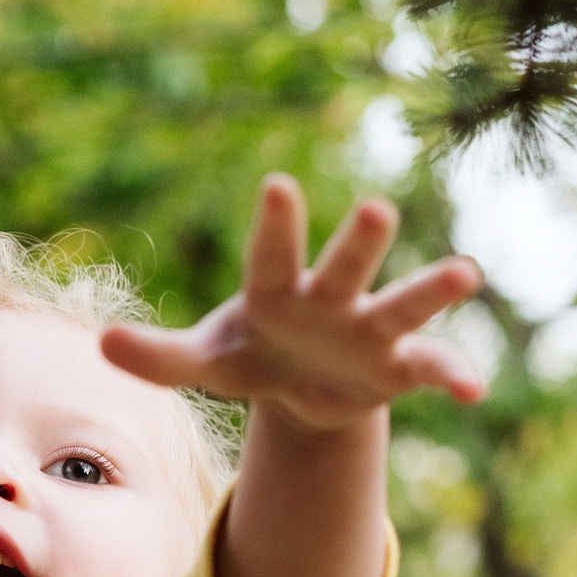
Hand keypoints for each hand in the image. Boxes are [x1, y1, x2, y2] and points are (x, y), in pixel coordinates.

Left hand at [100, 175, 485, 432]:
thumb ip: (158, 356)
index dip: (275, 224)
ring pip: (404, 305)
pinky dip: (455, 375)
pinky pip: (431, 367)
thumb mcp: (204, 362)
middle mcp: (329, 298)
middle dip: (359, 242)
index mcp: (276, 289)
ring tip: (466, 273)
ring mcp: (370, 329)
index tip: (277, 186)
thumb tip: (101, 341)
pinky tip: (474, 390)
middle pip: (346, 266)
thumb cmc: (250, 356)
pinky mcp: (398, 367)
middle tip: (377, 209)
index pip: (270, 254)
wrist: (300, 389)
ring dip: (432, 290)